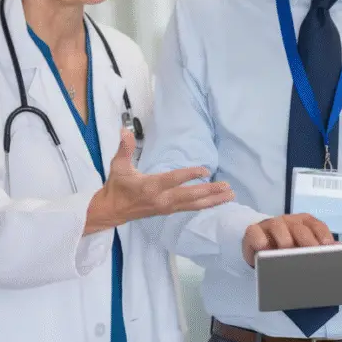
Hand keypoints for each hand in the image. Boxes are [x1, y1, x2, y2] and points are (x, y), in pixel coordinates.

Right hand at [86, 130, 233, 233]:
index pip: (173, 180)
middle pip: (189, 196)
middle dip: (209, 192)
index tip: (204, 170)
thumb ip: (124, 148)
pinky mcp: (169, 211)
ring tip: (230, 196)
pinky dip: (206, 205)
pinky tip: (217, 202)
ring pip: (193, 205)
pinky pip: (190, 208)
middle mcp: (162, 199)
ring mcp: (167, 207)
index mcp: (150, 186)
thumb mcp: (118, 166)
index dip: (189, 175)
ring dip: (213, 200)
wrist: (112, 211)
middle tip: (227, 187)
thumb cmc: (117, 186)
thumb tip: (125, 130)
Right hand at [242, 214, 334, 266]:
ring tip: (288, 252)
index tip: (328, 247)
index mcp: (305, 223)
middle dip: (307, 240)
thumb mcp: (304, 250)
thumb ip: (320, 250)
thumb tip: (339, 250)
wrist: (260, 246)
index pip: (316, 225)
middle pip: (299, 227)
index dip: (323, 236)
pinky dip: (260, 240)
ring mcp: (271, 224)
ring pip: (278, 226)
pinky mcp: (253, 231)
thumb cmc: (287, 250)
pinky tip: (264, 248)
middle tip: (311, 254)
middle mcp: (289, 221)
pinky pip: (255, 232)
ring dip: (285, 239)